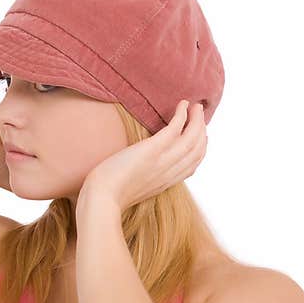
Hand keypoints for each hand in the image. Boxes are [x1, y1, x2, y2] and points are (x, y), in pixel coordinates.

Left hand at [80, 100, 207, 211]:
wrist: (101, 197)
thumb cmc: (108, 193)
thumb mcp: (133, 187)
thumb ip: (143, 177)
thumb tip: (138, 165)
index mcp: (166, 183)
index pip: (192, 165)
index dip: (200, 148)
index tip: (200, 134)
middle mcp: (169, 173)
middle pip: (197, 150)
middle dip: (202, 130)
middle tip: (200, 113)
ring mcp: (163, 161)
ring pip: (192, 139)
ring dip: (197, 119)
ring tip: (195, 106)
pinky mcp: (153, 150)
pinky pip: (176, 129)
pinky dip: (183, 115)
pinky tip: (183, 105)